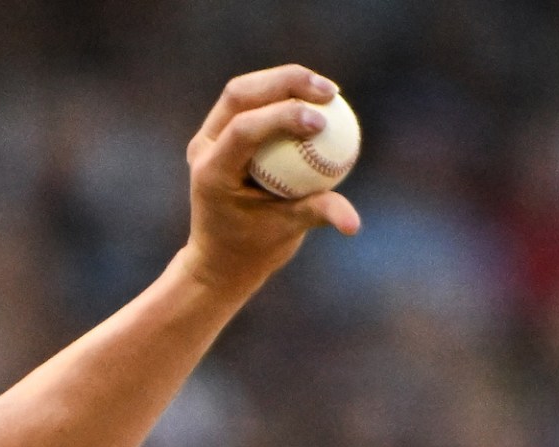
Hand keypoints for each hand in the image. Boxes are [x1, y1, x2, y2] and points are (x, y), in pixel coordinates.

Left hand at [179, 64, 361, 298]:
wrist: (222, 255)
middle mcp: (205, 147)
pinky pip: (253, 101)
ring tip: (328, 91)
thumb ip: (317, 214)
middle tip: (328, 92)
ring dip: (286, 80)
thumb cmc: (254, 247)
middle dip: (286, 82)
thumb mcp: (287, 232)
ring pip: (244, 90)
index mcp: (212, 172)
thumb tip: (353, 223)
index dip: (282, 117)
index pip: (243, 129)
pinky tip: (319, 98)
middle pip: (240, 93)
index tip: (322, 122)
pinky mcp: (221, 131)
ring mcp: (209, 136)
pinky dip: (285, 94)